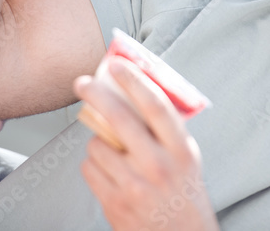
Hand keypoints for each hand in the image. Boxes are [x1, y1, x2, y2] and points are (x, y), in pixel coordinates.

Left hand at [75, 58, 218, 230]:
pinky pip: (89, 169)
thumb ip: (167, 129)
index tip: (117, 65)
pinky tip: (110, 172)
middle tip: (82, 82)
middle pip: (120, 118)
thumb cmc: (184, 195)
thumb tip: (137, 90)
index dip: (134, 81)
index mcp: (181, 150)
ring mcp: (135, 186)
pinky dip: (94, 165)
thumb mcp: (187, 158)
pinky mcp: (114, 204)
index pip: (156, 106)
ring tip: (115, 153)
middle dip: (96, 94)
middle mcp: (159, 166)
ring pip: (99, 145)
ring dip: (99, 142)